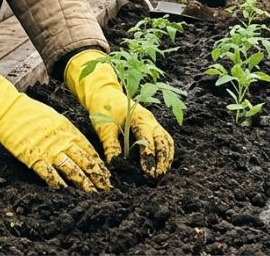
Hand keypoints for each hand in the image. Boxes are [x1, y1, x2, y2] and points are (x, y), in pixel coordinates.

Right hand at [0, 58, 110, 191]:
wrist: (10, 110)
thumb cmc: (32, 113)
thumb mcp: (56, 119)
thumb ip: (68, 134)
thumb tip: (79, 148)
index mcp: (69, 131)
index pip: (90, 151)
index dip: (100, 166)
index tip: (107, 177)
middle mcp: (63, 141)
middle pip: (85, 163)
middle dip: (97, 178)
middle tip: (107, 190)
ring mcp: (50, 151)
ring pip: (73, 171)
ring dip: (84, 184)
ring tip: (93, 195)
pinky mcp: (35, 158)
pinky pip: (51, 175)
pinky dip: (60, 185)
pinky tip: (67, 193)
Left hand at [65, 49, 174, 177]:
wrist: (104, 93)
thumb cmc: (103, 108)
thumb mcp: (104, 127)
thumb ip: (111, 146)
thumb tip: (116, 166)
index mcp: (139, 117)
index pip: (148, 139)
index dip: (149, 157)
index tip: (148, 172)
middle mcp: (150, 119)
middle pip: (163, 141)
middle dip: (162, 160)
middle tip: (156, 176)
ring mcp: (153, 122)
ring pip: (166, 141)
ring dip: (166, 157)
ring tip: (161, 173)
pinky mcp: (151, 126)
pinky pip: (164, 140)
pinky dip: (165, 152)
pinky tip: (161, 164)